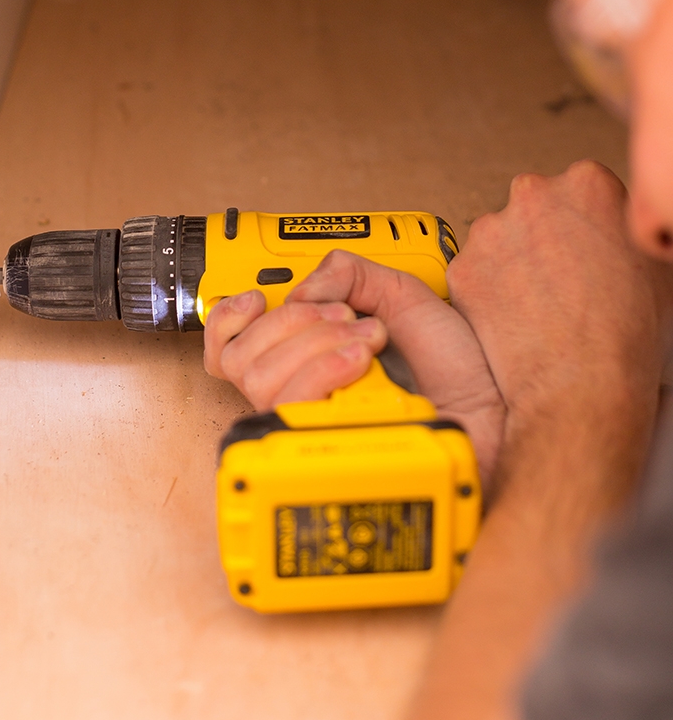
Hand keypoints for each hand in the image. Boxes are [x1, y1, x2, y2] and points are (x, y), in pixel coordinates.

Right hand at [204, 253, 504, 484]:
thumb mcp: (402, 296)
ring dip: (314, 343)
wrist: (492, 408)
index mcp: (307, 360)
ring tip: (365, 340)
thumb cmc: (455, 365)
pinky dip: (323, 369)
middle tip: (347, 317)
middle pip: (242, 361)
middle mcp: (301, 395)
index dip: (227, 322)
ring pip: (261, 381)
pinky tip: (360, 363)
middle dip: (293, 323)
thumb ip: (352, 273)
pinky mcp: (327, 445)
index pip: (229, 351)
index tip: (257, 299)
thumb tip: (300, 288)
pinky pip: (291, 409)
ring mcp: (312, 425)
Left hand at [448, 160, 672, 439]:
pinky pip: (472, 273)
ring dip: (507, 263)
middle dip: (538, 238)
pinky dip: (483, 291)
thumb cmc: (623, 329)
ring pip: (496, 239)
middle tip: (556, 279)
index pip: (575, 191)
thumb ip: (624, 227)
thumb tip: (619, 228)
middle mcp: (533, 195)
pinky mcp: (462, 266)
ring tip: (534, 304)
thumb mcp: (652, 260)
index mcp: (587, 182)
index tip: (578, 248)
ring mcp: (491, 231)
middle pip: (530, 209)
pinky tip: (509, 316)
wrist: (579, 380)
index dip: (578, 226)